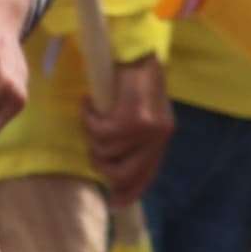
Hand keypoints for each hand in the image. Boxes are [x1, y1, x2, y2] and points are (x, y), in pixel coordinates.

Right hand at [85, 52, 174, 206]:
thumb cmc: (133, 77)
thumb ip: (134, 141)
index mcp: (161, 138)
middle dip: (100, 163)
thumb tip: (114, 174)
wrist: (135, 48)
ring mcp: (146, 130)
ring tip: (93, 114)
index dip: (128, 193)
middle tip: (93, 144)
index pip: (146, 177)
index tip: (112, 203)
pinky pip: (99, 132)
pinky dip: (89, 118)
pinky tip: (90, 103)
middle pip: (121, 174)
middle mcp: (158, 137)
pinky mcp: (132, 118)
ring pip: (104, 152)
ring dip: (91, 134)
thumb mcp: (141, 114)